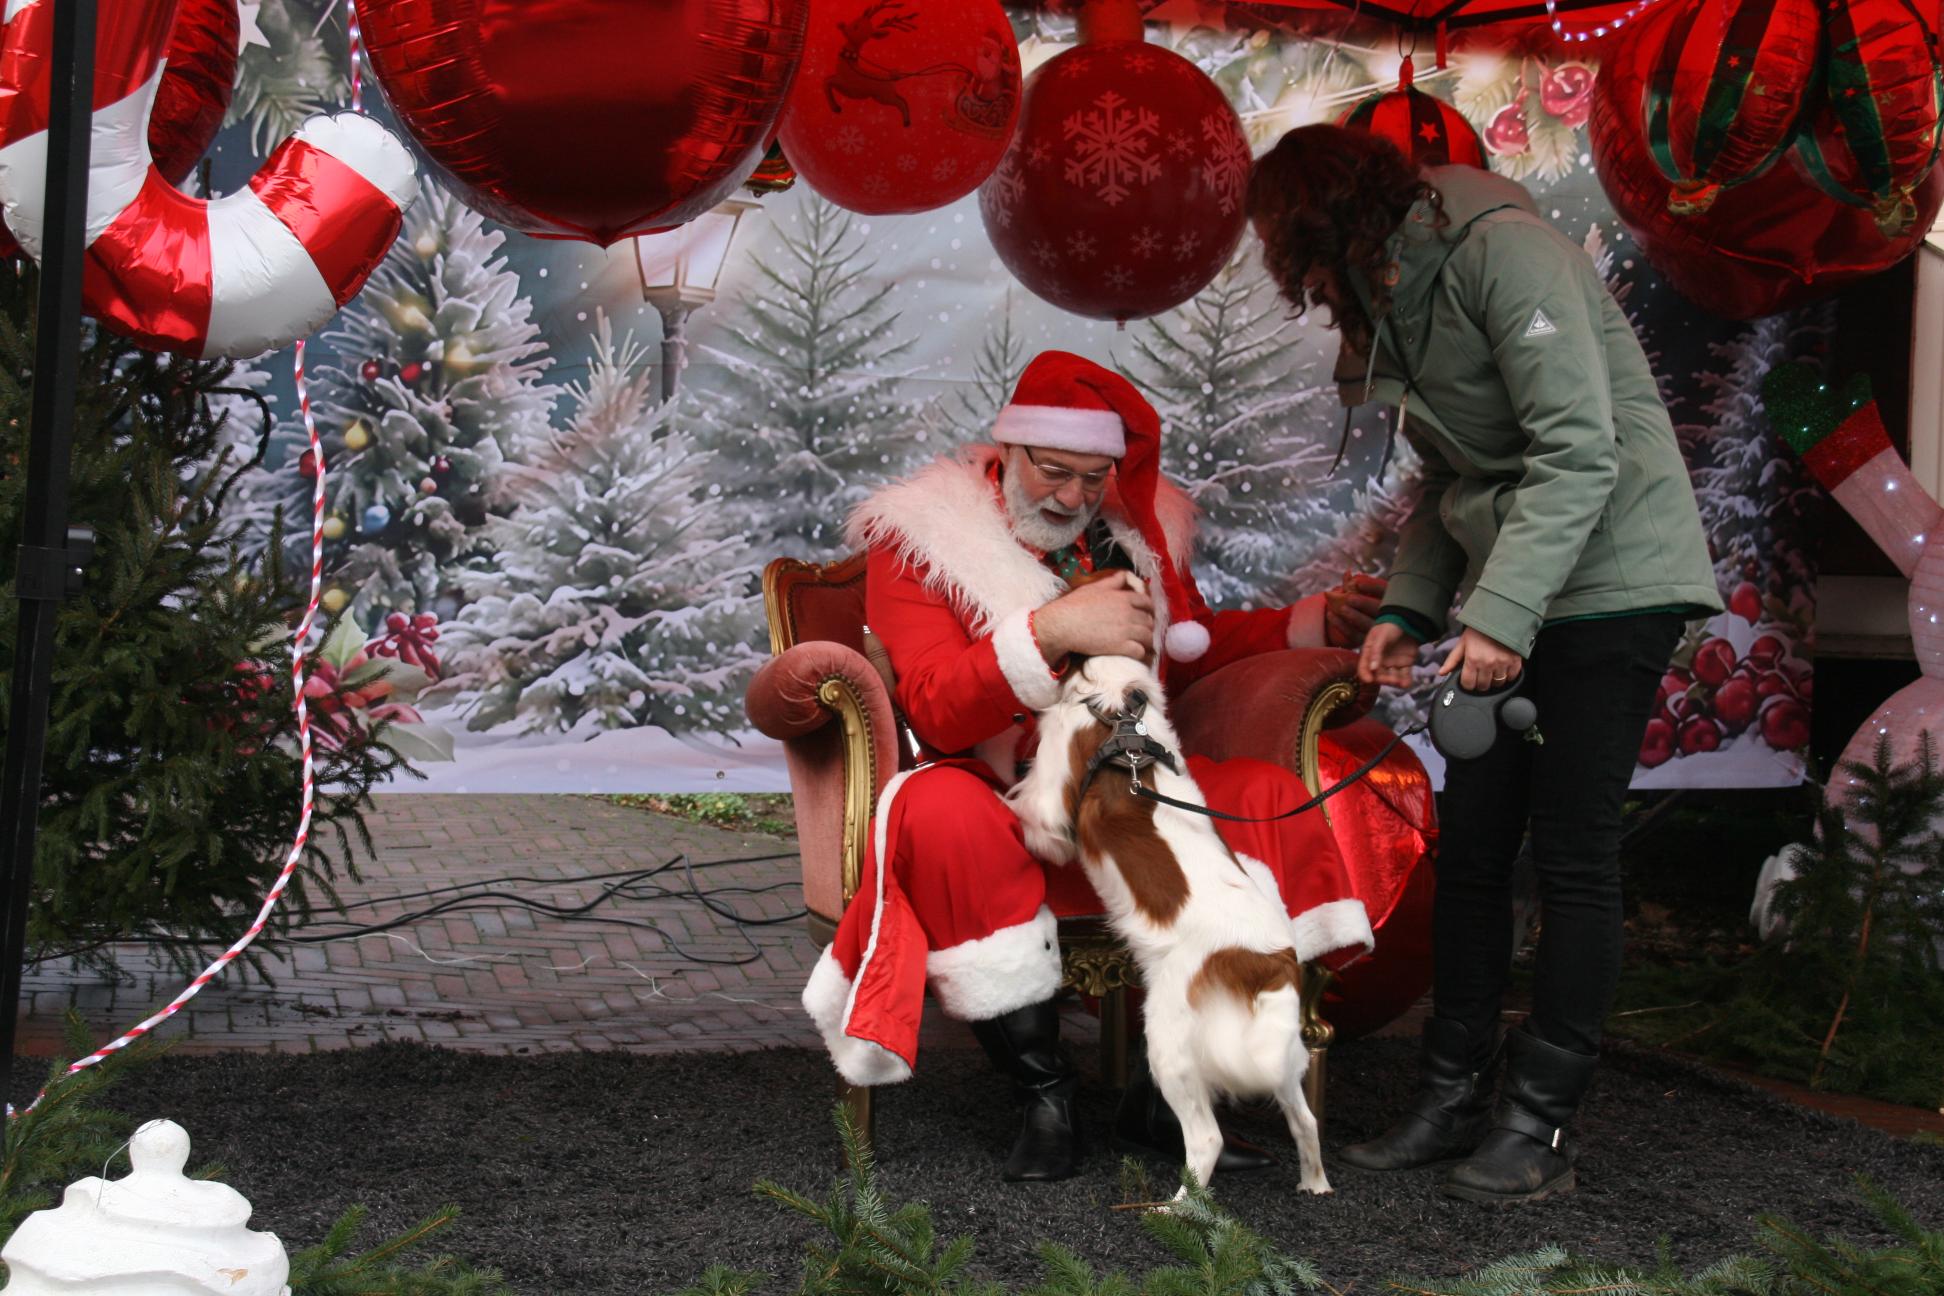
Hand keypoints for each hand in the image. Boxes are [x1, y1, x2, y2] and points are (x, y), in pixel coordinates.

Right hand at [1033, 570, 1154, 662]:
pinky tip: (1137, 654)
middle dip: (1148, 626)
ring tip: (1143, 645)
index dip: (1149, 609)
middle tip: (1143, 631)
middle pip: (1149, 621)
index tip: (1146, 614)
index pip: (1146, 602)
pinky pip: (1139, 651)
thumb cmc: (1075, 604)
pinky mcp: (1121, 647)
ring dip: (1147, 641)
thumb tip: (1124, 575)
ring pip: (1148, 636)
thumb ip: (1113, 581)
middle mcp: (1129, 613)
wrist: (1063, 625)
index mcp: (1123, 598)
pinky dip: (1141, 653)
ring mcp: (1126, 630)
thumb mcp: (1094, 587)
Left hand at [1324, 571, 1387, 648]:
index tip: (1357, 583)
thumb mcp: (1362, 593)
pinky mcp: (1366, 641)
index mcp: (1390, 600)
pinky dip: (1342, 626)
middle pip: (1378, 610)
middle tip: (1349, 598)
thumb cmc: (1362, 605)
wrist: (1363, 633)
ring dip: (1354, 616)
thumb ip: (1355, 583)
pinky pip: (1355, 636)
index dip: (1372, 587)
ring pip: (1368, 625)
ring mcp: (1378, 631)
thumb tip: (1347, 573)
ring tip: (1341, 608)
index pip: (1385, 592)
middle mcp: (1388, 616)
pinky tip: (1330, 615)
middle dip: (1363, 603)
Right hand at [1357, 621, 1420, 687]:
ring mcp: (1392, 664)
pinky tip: (1407, 683)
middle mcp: (1379, 662)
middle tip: (1392, 680)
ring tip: (1401, 683)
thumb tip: (1372, 668)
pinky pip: (1404, 676)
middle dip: (1384, 680)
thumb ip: (1376, 651)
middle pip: (1378, 676)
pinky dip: (1405, 681)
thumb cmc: (1389, 626)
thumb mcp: (1380, 636)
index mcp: (1370, 654)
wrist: (1407, 621)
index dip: (1365, 675)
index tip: (1369, 680)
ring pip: (1391, 678)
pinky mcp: (1404, 665)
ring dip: (1395, 682)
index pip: (1363, 668)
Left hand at [1439, 626, 1524, 691]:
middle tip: (1480, 676)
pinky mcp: (1515, 661)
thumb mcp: (1462, 643)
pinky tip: (1503, 670)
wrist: (1499, 618)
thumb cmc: (1479, 630)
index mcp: (1472, 660)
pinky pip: (1512, 677)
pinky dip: (1508, 676)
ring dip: (1493, 681)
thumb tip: (1442, 673)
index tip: (1469, 680)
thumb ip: (1452, 660)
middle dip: (1480, 683)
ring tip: (1491, 672)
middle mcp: (1487, 663)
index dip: (1467, 684)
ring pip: (1497, 684)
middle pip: (1483, 686)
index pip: (1468, 684)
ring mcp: (1502, 663)